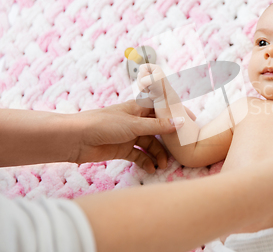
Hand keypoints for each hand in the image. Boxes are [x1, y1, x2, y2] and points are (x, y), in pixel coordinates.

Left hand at [71, 100, 195, 173]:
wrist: (76, 139)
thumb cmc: (104, 124)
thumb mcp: (134, 124)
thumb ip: (158, 126)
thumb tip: (180, 122)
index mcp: (138, 108)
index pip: (162, 109)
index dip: (176, 114)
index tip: (192, 121)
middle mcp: (136, 121)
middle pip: (158, 129)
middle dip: (169, 140)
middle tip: (181, 149)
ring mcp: (130, 136)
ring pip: (150, 145)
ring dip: (158, 154)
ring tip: (164, 164)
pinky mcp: (123, 149)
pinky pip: (140, 156)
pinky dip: (146, 162)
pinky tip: (152, 168)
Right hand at [137, 64, 170, 102]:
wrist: (163, 97)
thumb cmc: (161, 88)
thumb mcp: (153, 80)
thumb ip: (143, 78)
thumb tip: (140, 82)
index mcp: (154, 68)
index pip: (142, 67)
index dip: (143, 74)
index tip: (150, 78)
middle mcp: (150, 72)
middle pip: (139, 74)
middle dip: (143, 81)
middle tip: (151, 85)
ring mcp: (148, 78)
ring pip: (138, 80)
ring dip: (143, 86)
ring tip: (150, 88)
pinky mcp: (146, 84)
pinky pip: (139, 85)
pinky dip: (143, 89)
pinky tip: (148, 90)